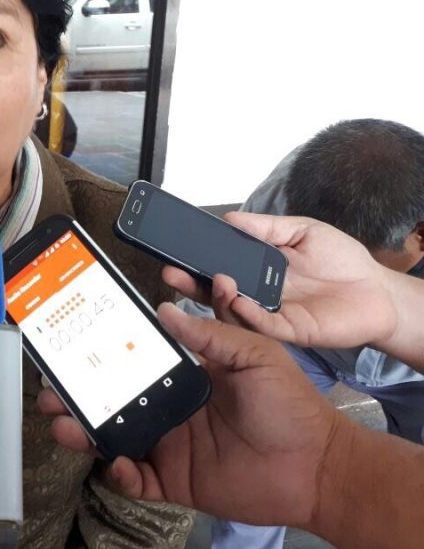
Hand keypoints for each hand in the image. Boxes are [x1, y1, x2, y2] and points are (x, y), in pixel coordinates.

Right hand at [39, 287, 349, 529]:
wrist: (318, 467)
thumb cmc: (292, 406)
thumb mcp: (257, 355)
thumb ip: (212, 333)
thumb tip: (165, 311)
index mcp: (186, 375)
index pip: (134, 360)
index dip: (103, 352)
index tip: (75, 340)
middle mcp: (170, 407)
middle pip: (111, 399)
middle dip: (77, 394)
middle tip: (50, 388)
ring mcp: (169, 444)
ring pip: (113, 437)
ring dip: (83, 432)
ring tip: (62, 425)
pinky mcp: (175, 480)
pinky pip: (136, 479)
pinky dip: (120, 474)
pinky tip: (116, 463)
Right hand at [162, 211, 397, 350]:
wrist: (378, 290)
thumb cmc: (342, 260)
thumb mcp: (302, 231)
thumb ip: (267, 227)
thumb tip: (230, 218)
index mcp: (257, 268)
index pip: (218, 263)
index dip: (196, 258)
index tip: (174, 248)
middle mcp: (257, 292)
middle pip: (215, 291)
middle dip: (190, 282)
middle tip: (170, 272)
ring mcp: (270, 313)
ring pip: (233, 310)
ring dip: (217, 297)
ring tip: (207, 280)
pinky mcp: (289, 330)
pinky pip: (262, 324)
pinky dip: (247, 313)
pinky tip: (237, 299)